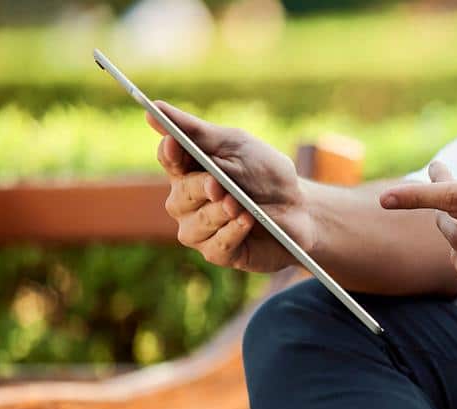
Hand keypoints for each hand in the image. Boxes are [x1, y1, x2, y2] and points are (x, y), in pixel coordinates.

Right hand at [149, 101, 312, 271]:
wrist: (301, 209)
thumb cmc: (266, 174)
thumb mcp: (237, 145)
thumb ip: (197, 132)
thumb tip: (154, 108)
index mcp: (189, 170)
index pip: (168, 159)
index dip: (170, 152)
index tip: (176, 143)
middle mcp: (187, 202)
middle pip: (179, 194)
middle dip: (200, 188)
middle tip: (218, 185)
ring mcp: (200, 229)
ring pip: (195, 224)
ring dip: (220, 213)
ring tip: (240, 205)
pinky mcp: (219, 252)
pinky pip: (216, 247)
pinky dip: (233, 233)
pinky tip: (247, 221)